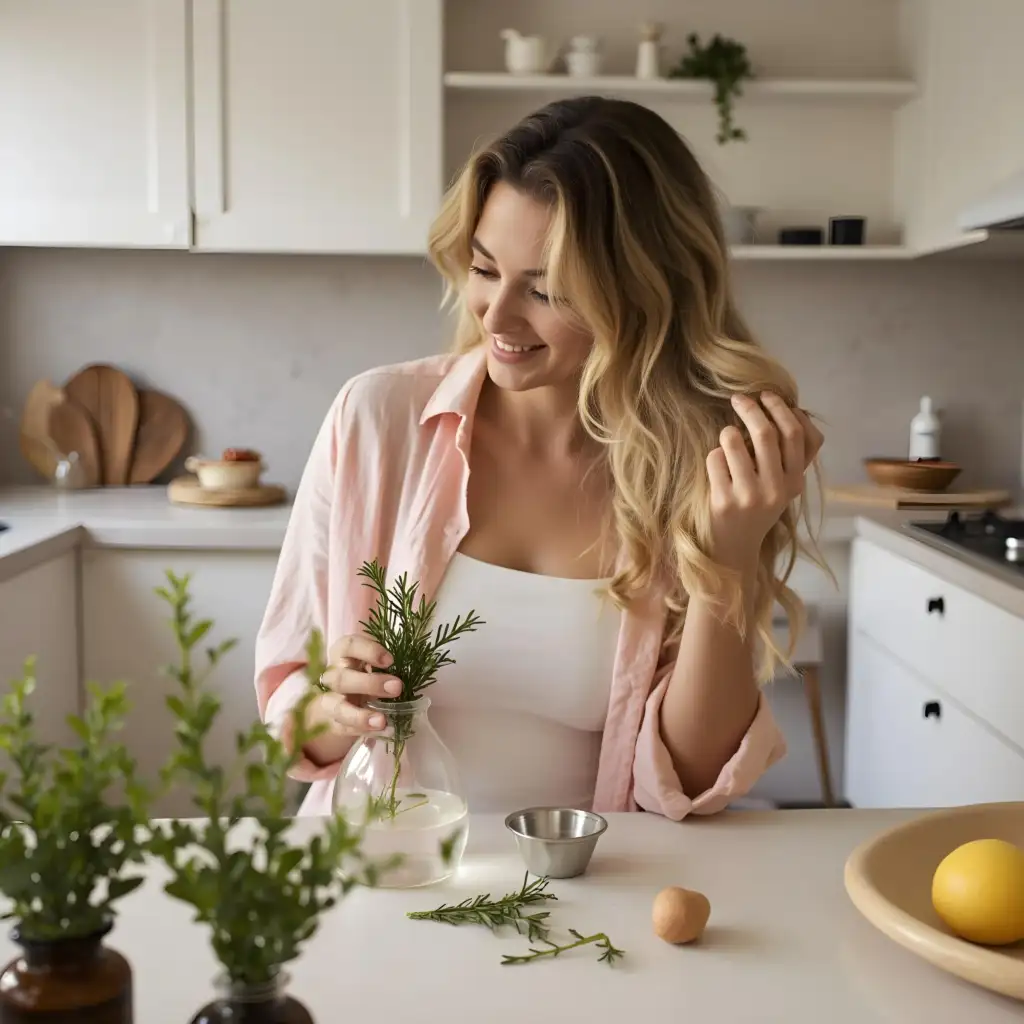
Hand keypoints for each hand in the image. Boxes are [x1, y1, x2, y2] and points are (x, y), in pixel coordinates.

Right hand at [310, 634, 402, 738]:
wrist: (347, 696)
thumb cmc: (367, 671)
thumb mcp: (375, 661)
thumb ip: (388, 660)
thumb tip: (415, 658)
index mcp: (343, 653)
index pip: (350, 645)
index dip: (369, 651)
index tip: (391, 660)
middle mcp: (333, 675)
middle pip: (342, 678)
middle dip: (370, 684)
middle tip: (397, 687)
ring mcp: (330, 700)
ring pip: (336, 707)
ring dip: (359, 715)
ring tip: (382, 721)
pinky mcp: (333, 721)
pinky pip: (343, 727)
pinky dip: (363, 730)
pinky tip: (381, 730)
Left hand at [705, 392, 823, 566]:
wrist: (732, 549)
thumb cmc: (755, 507)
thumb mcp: (781, 485)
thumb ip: (786, 455)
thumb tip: (784, 407)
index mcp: (795, 482)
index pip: (796, 434)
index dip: (782, 409)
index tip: (768, 396)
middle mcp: (776, 490)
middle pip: (766, 433)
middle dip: (751, 408)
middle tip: (739, 398)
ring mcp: (749, 497)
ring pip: (734, 441)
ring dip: (727, 433)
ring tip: (727, 443)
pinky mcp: (723, 502)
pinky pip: (714, 458)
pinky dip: (714, 456)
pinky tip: (718, 471)